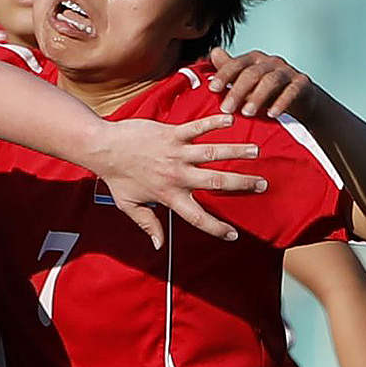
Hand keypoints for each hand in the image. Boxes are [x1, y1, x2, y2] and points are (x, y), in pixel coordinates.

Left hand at [91, 114, 265, 248]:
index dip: (216, 228)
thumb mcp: (129, 207)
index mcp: (168, 196)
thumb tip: (159, 247)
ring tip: (256, 151)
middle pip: (215, 181)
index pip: (197, 217)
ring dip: (235, 151)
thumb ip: (148, 225)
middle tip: (262, 184)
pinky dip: (213, 122)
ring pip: (211, 152)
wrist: (102, 147)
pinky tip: (230, 119)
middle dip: (241, 184)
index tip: (234, 235)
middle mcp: (177, 175)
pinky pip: (196, 128)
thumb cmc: (116, 177)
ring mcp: (175, 153)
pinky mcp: (171, 133)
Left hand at [208, 47, 318, 119]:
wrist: (301, 99)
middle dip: (237, 91)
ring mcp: (287, 71)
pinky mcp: (302, 83)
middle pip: (252, 73)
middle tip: (226, 109)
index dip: (224, 75)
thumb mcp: (246, 81)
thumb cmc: (267, 89)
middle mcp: (270, 61)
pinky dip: (281, 102)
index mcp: (254, 59)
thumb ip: (230, 70)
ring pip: (270, 81)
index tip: (212, 89)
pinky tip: (272, 114)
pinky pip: (292, 91)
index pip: (236, 64)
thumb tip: (213, 54)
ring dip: (257, 97)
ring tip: (247, 113)